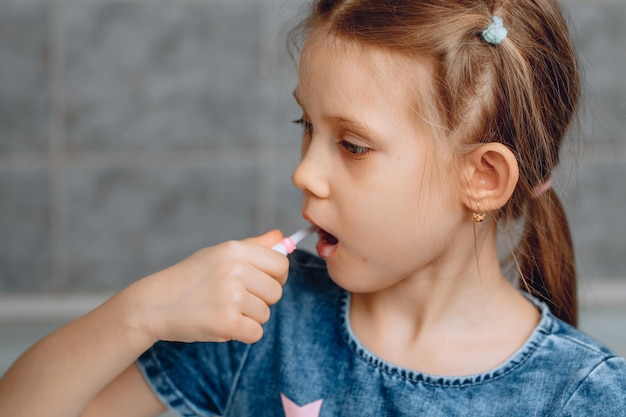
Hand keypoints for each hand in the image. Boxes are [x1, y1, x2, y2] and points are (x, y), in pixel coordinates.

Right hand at [123, 230, 288, 344]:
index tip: (262, 283)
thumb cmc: (190, 279)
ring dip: (248, 318)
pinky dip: (242, 334)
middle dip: (261, 300)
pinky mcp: (226, 323)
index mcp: (235, 250)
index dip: (276, 277)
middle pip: (276, 292)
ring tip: (223, 310)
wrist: (153, 304)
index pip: (281, 264)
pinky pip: (255, 333)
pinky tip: (223, 325)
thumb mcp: (218, 254)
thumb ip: (253, 246)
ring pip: (265, 314)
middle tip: (235, 300)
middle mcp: (235, 270)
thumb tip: (281, 237)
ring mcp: (231, 297)